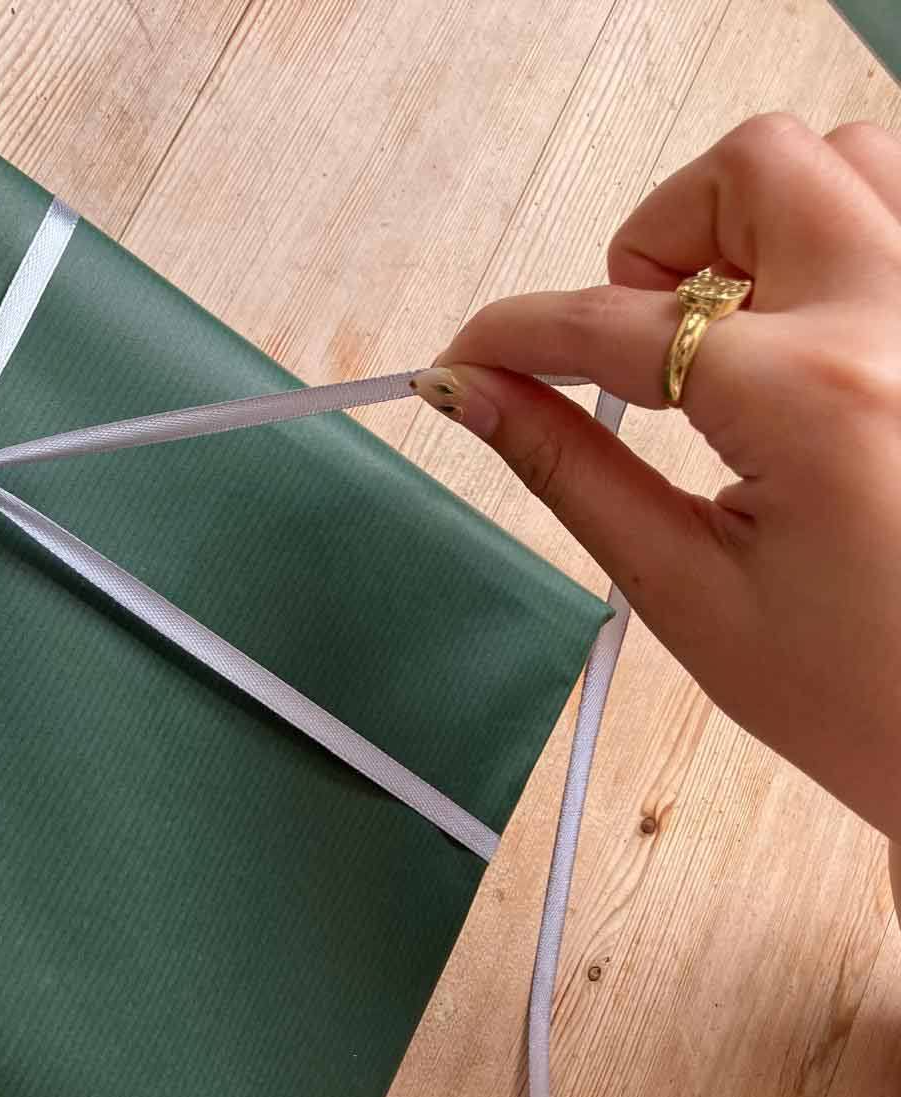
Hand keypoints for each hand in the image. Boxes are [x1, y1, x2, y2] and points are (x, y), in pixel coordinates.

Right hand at [411, 115, 900, 864]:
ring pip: (853, 159)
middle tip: (638, 336)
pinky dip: (844, 235)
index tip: (470, 357)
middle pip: (755, 169)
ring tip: (733, 325)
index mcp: (819, 400)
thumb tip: (477, 396)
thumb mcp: (691, 594)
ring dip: (762, 219)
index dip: (515, 332)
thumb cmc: (875, 703)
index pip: (618, 321)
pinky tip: (809, 330)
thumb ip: (572, 470)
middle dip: (658, 239)